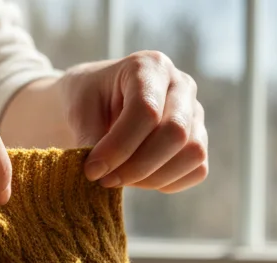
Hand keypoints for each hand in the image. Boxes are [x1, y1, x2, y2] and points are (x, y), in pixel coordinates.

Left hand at [58, 51, 207, 193]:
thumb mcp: (78, 111)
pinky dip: (168, 183)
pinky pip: (197, 169)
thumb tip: (100, 172)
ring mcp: (195, 113)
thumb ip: (89, 138)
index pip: (146, 110)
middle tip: (106, 180)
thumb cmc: (88, 101)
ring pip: (192, 153)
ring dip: (153, 178)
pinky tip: (139, 180)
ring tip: (120, 179)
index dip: (120, 147)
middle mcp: (181, 85)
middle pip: (175, 132)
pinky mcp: (199, 140)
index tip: (92, 170)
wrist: (98, 104)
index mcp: (150, 66)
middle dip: (138, 166)